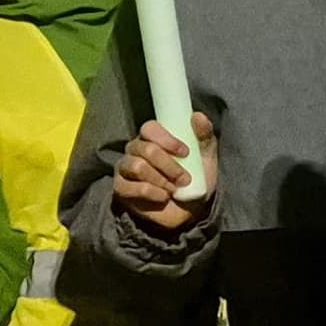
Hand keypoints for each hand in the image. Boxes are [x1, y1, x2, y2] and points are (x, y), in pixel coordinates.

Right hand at [114, 114, 216, 231]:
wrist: (190, 209)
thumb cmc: (195, 178)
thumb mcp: (205, 156)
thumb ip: (204, 135)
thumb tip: (197, 116)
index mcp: (153, 138)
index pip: (149, 128)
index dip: (167, 139)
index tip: (185, 152)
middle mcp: (134, 149)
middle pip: (145, 149)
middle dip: (169, 165)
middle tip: (184, 178)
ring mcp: (125, 168)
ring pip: (137, 166)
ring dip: (161, 179)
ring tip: (173, 188)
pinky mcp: (121, 188)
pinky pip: (134, 187)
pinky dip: (154, 193)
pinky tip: (163, 197)